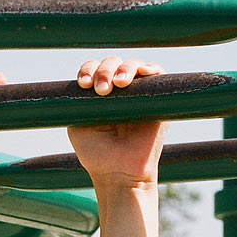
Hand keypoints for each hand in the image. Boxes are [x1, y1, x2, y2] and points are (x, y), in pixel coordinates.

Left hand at [68, 57, 167, 189]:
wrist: (120, 174)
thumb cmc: (97, 155)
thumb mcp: (78, 126)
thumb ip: (79, 102)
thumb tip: (88, 80)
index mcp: (98, 93)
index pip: (93, 69)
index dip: (88, 70)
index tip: (83, 84)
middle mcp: (119, 89)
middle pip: (112, 63)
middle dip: (105, 70)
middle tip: (102, 90)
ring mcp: (139, 92)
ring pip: (133, 65)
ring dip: (124, 69)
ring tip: (119, 83)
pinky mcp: (158, 98)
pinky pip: (157, 73)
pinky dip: (148, 69)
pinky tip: (139, 75)